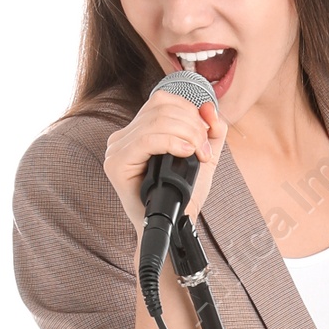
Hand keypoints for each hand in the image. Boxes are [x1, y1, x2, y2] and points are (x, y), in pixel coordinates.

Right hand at [103, 88, 225, 242]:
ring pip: (156, 121)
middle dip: (192, 125)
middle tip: (205, 150)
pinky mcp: (116, 163)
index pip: (162, 101)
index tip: (206, 135)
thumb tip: (209, 107)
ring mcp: (116, 149)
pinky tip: (186, 154)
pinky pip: (146, 139)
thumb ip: (211, 131)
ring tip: (199, 155)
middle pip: (161, 108)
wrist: (174, 226)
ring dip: (187, 134)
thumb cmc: (184, 195)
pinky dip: (172, 143)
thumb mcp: (203, 156)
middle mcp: (123, 136)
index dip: (189, 110)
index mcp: (138, 130)